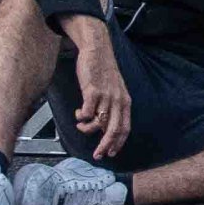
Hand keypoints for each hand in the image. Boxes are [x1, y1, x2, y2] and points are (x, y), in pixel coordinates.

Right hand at [72, 35, 131, 159]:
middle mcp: (118, 100)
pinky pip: (87, 112)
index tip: (111, 153)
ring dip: (87, 129)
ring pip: (98, 123)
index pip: (125, 128)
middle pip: (114, 130)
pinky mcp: (93, 91)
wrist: (97, 49)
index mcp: (125, 101)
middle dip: (105, 146)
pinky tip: (78, 112)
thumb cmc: (103, 70)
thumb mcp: (114, 90)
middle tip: (97, 155)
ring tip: (81, 124)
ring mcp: (106, 96)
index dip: (118, 143)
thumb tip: (104, 126)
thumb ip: (112, 107)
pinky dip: (81, 117)